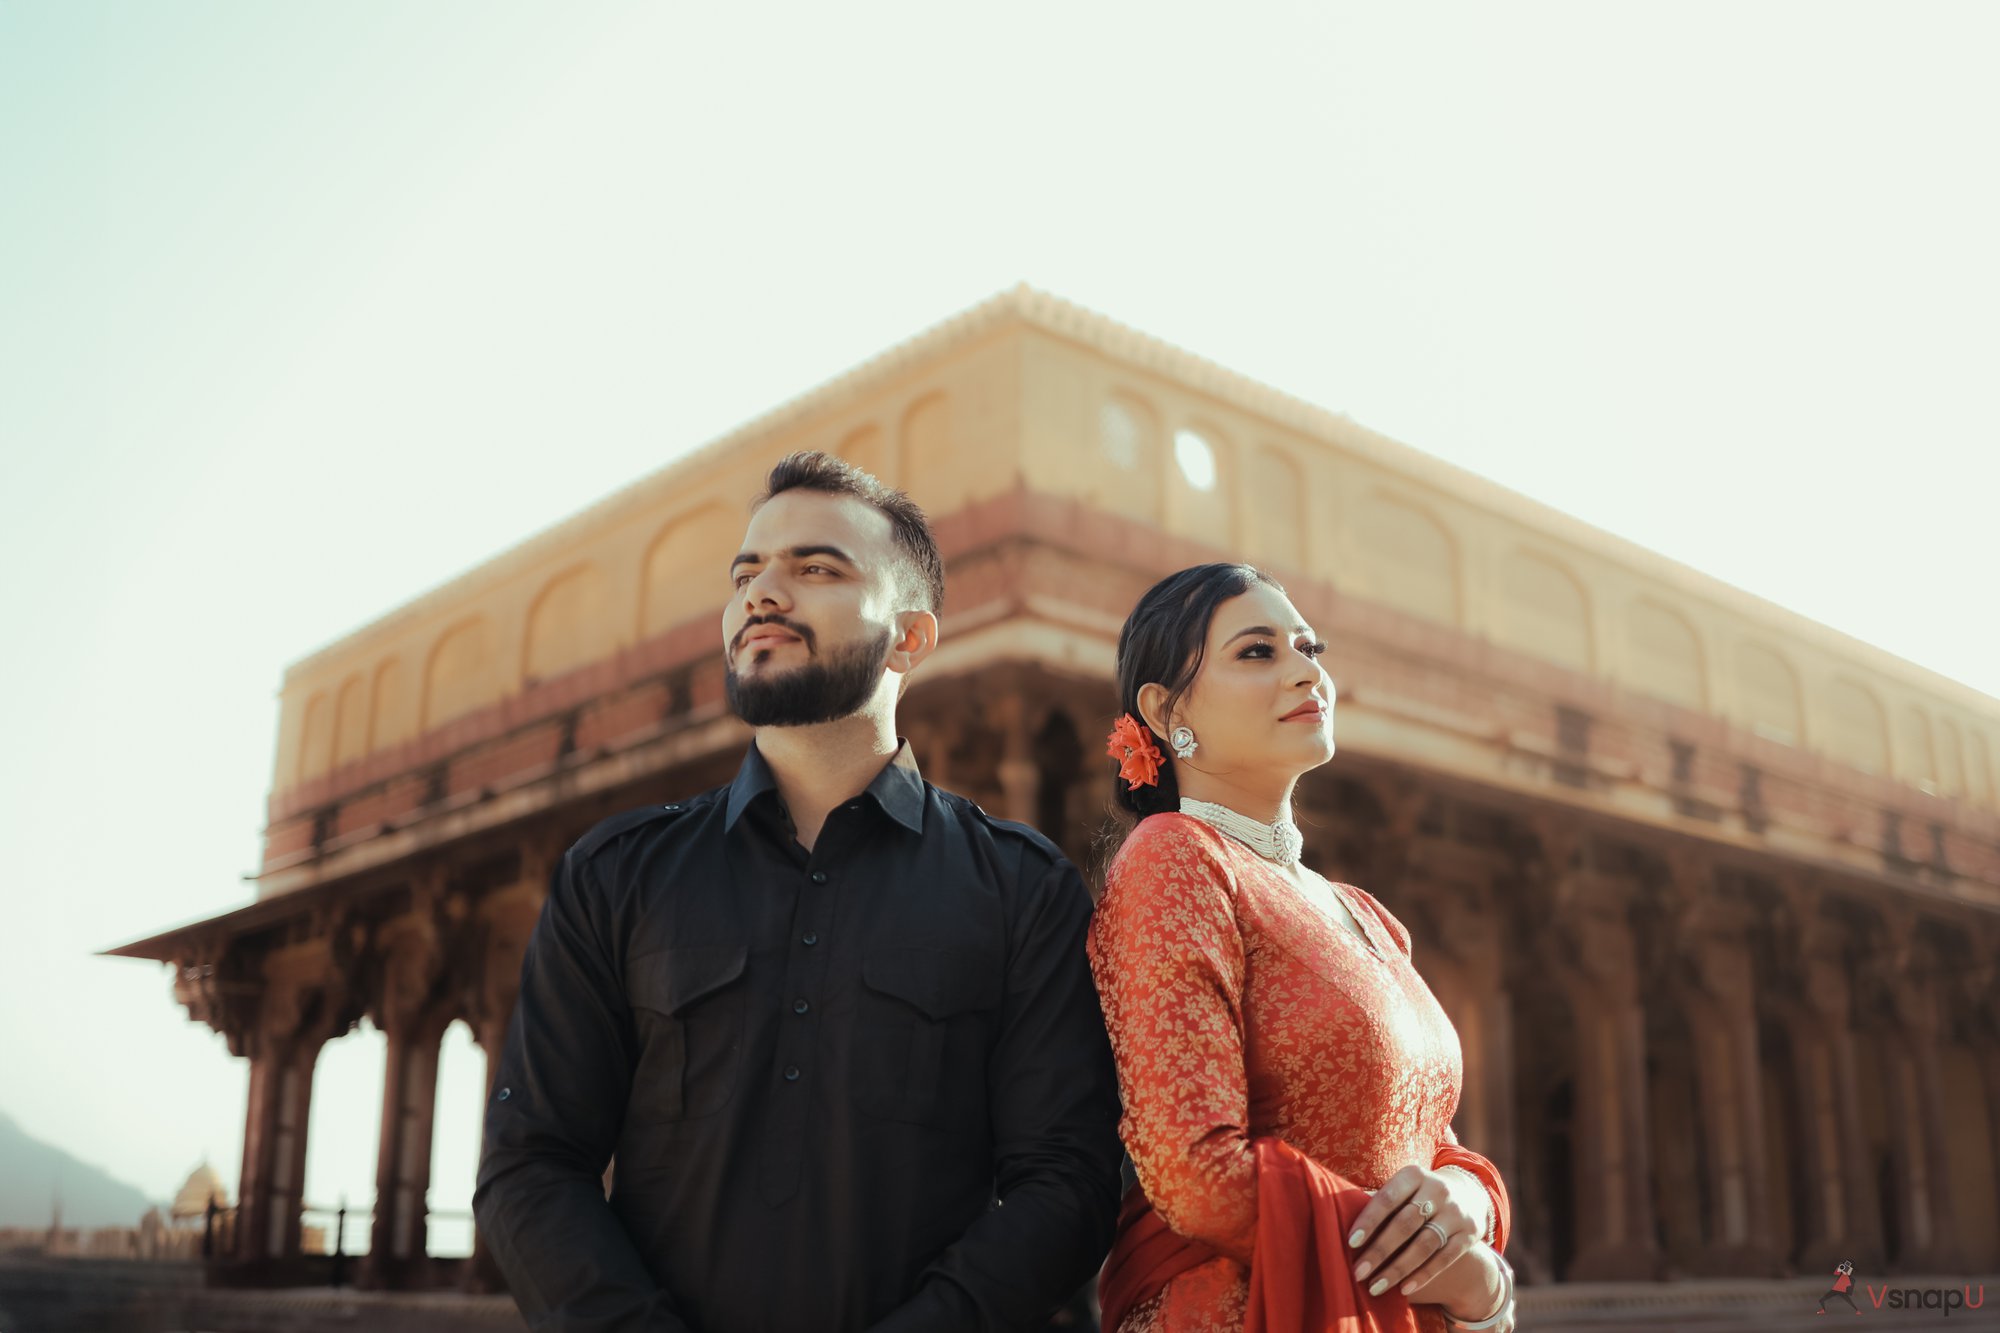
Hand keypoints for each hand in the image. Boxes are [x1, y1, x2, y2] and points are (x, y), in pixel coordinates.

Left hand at [1345, 1165, 1493, 1313]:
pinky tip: (1403, 1290)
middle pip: (1405, 1224)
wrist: (1468, 1195)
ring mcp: (1455, 1213)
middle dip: (1379, 1250)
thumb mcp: (1403, 1187)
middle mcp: (1438, 1190)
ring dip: (1398, 1268)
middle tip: (1358, 1272)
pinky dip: (1423, 1275)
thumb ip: (1380, 1200)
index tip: (1350, 1242)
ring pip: (1424, 1245)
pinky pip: (1444, 1258)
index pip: (1387, 1198)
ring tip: (1375, 1287)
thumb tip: (1340, 1215)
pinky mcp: (1469, 1235)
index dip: (1369, 1220)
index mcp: (1414, 1174)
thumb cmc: (1418, 1194)